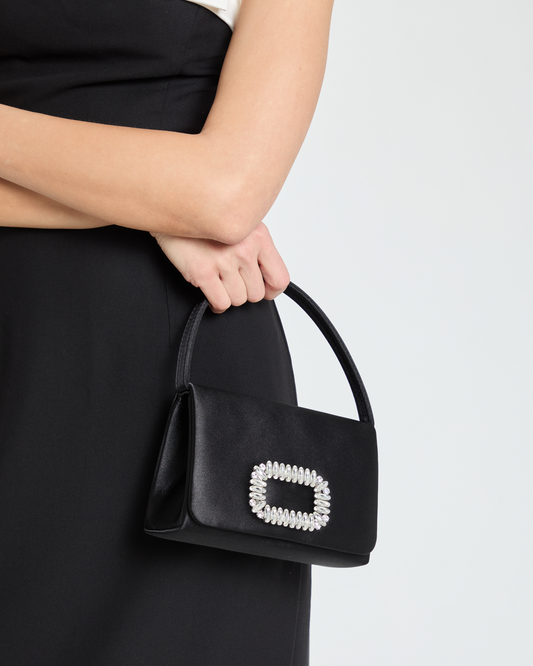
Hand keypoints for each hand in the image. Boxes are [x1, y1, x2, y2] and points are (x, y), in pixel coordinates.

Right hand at [151, 222, 289, 312]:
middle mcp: (244, 248)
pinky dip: (217, 304)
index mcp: (259, 236)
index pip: (279, 278)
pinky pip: (221, 303)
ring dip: (229, 296)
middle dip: (244, 291)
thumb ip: (256, 247)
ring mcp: (224, 261)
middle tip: (232, 281)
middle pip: (256, 294)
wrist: (173, 205)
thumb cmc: (208, 214)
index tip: (264, 289)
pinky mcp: (203, 272)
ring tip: (220, 282)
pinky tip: (212, 293)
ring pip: (238, 300)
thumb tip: (263, 274)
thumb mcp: (242, 223)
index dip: (271, 290)